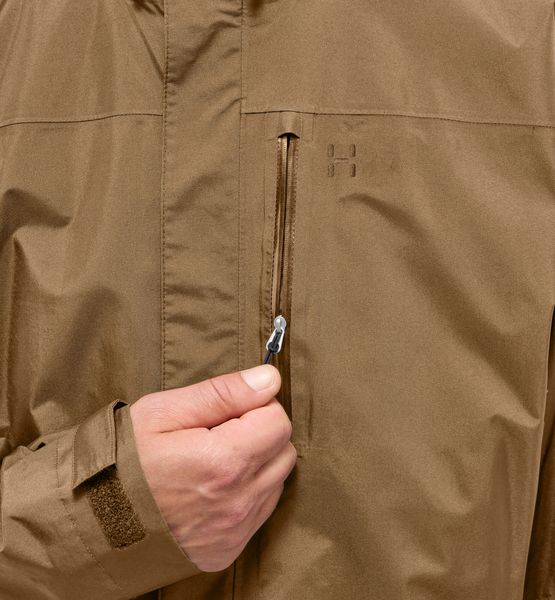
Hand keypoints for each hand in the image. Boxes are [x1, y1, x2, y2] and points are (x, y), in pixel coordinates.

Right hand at [129, 364, 296, 571]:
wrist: (91, 521)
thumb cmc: (123, 460)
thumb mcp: (164, 412)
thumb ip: (223, 393)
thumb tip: (270, 378)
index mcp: (224, 462)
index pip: (278, 421)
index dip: (256, 407)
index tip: (227, 411)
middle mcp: (237, 502)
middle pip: (283, 450)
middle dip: (260, 432)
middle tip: (219, 432)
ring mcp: (234, 531)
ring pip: (276, 480)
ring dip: (257, 463)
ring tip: (214, 459)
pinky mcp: (228, 549)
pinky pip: (261, 510)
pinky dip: (249, 492)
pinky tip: (214, 486)